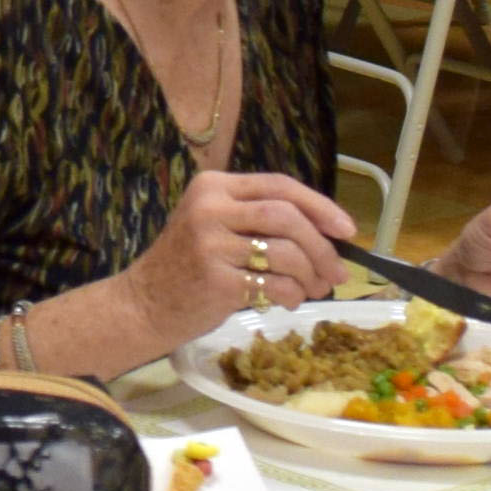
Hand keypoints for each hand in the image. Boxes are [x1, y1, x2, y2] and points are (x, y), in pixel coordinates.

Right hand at [113, 166, 370, 350]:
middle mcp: (210, 208)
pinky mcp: (216, 280)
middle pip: (287, 218)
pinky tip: (288, 302)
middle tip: (337, 272)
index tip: (347, 230)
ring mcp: (210, 244)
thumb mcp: (215, 227)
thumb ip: (260, 220)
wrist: (144, 304)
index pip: (280, 186)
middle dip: (321, 247)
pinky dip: (291, 295)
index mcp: (214, 187)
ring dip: (310, 275)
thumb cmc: (188, 267)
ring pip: (286, 253)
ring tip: (312, 290)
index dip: (320, 206)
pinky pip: (274, 285)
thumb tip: (328, 234)